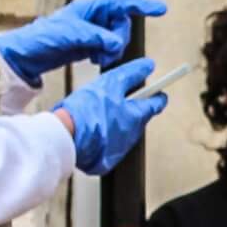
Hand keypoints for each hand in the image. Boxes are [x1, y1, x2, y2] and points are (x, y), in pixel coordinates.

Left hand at [0, 0, 167, 85]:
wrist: (25, 55)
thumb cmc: (42, 38)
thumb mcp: (69, 35)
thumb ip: (95, 37)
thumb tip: (116, 42)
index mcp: (88, 8)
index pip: (120, 3)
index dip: (141, 5)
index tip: (161, 9)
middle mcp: (92, 17)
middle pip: (122, 24)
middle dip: (120, 39)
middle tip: (108, 52)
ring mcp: (91, 31)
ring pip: (117, 39)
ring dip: (114, 50)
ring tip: (98, 59)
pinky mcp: (88, 45)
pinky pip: (109, 49)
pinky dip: (107, 56)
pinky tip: (94, 61)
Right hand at [56, 58, 168, 175]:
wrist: (66, 138)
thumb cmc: (86, 111)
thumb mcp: (110, 83)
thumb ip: (131, 74)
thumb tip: (148, 66)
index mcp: (136, 116)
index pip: (155, 105)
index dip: (158, 96)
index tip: (160, 93)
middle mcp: (132, 135)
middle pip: (138, 119)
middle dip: (131, 109)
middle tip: (116, 100)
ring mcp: (120, 149)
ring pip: (124, 132)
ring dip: (116, 124)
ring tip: (97, 115)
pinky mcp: (106, 160)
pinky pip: (110, 146)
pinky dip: (105, 138)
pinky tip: (91, 130)